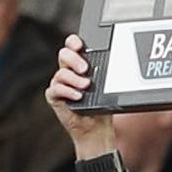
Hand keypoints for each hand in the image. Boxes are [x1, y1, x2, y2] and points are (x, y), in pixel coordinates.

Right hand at [44, 34, 118, 161]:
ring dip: (74, 79)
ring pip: (61, 72)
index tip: (81, 45)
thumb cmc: (100, 107)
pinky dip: (68, 91)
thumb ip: (105, 74)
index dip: (73, 42)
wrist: (96, 129)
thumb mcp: (105, 88)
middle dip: (74, 59)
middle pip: (63, 54)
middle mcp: (68, 71)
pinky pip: (56, 89)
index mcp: (78, 65)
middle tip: (86, 69)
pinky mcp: (54, 97)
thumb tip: (117, 63)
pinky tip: (78, 96)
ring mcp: (60, 84)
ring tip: (86, 87)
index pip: (72, 46)